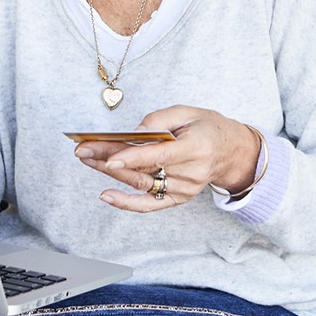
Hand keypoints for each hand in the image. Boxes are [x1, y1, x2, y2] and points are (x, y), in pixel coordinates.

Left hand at [73, 105, 260, 211]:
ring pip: (141, 183)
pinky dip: (126, 203)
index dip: (133, 156)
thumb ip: (159, 120)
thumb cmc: (208, 127)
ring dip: (110, 173)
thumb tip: (132, 133)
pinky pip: (149, 204)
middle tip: (83, 149)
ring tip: (86, 159)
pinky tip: (107, 195)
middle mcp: (191, 173)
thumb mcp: (187, 111)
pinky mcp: (179, 199)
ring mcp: (185, 189)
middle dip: (109, 159)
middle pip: (144, 168)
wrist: (232, 152)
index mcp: (196, 146)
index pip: (160, 155)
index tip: (108, 157)